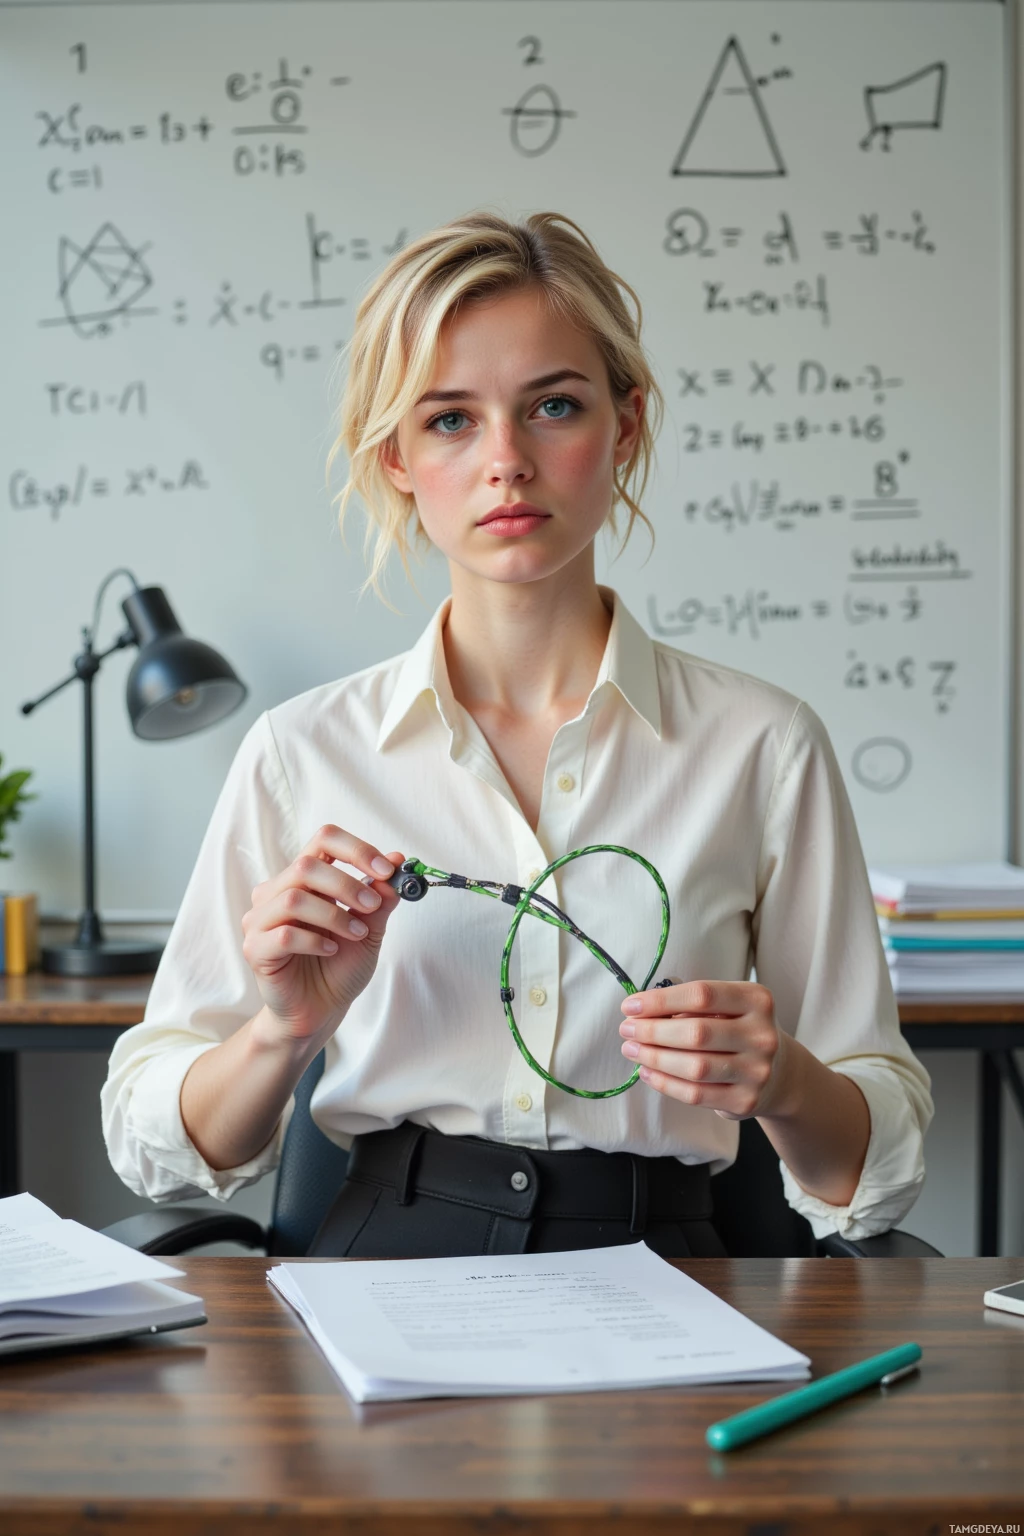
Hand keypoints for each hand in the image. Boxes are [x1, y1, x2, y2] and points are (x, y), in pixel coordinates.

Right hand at [241, 825, 404, 1045]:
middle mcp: (276, 892)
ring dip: (334, 916)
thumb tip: (398, 860)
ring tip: (356, 934)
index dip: (357, 849)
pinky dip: (315, 941)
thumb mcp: (370, 930)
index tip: (387, 869)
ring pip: (294, 898)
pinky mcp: (255, 949)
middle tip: (373, 907)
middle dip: (347, 885)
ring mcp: (260, 920)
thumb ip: (380, 897)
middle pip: (307, 866)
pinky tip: (330, 951)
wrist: (321, 1010)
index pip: (324, 839)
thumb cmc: (339, 966)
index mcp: (304, 879)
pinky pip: (285, 934)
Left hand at [618, 979, 791, 1120]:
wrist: (780, 1073)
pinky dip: (665, 1083)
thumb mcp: (728, 1007)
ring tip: (632, 1050)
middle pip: (697, 1033)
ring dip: (655, 1058)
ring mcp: (757, 1071)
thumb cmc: (739, 1030)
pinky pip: (696, 1094)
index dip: (661, 1000)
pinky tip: (647, 1072)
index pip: (702, 995)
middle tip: (626, 1030)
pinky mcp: (745, 1101)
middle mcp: (762, 1035)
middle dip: (653, 1031)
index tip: (630, 1006)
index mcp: (757, 1000)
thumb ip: (691, 1004)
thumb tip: (642, 1010)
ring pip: (695, 1067)